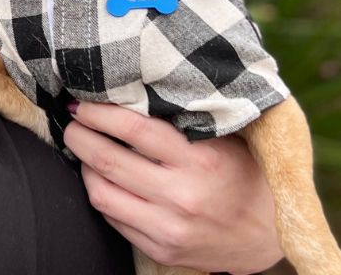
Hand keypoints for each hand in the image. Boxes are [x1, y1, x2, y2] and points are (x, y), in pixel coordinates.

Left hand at [63, 101, 282, 273]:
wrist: (268, 235)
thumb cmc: (244, 174)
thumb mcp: (225, 139)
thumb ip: (186, 118)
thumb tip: (133, 89)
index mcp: (200, 160)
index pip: (134, 128)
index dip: (99, 111)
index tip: (84, 100)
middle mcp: (182, 196)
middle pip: (108, 159)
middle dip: (79, 134)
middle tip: (72, 119)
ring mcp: (169, 228)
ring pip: (101, 192)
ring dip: (83, 164)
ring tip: (82, 147)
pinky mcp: (161, 250)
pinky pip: (113, 219)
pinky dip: (100, 193)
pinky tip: (101, 177)